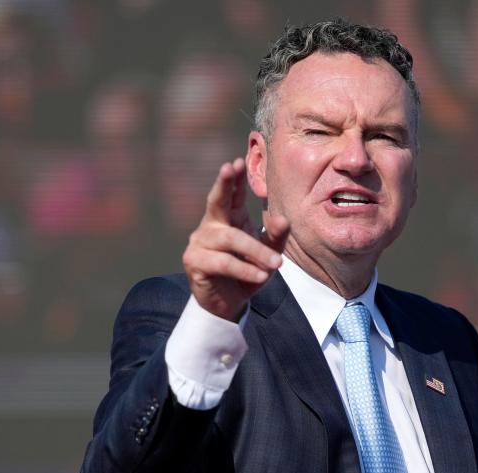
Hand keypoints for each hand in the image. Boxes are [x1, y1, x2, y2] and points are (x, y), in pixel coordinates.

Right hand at [182, 157, 289, 320]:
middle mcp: (211, 225)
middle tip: (230, 167)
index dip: (234, 178)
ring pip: (229, 239)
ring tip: (277, 264)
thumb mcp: (268, 254)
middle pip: (216, 201)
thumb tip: (283, 218)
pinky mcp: (194, 262)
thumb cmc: (248, 273)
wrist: (228, 304)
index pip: (231, 194)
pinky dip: (244, 269)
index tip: (238, 161)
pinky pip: (223, 262)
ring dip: (255, 250)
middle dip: (223, 183)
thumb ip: (276, 237)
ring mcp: (200, 243)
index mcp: (228, 218)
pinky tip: (260, 275)